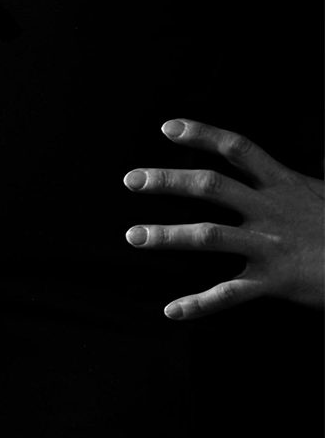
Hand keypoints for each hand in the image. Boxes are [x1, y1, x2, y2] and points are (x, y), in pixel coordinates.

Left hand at [123, 119, 324, 320]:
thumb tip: (259, 166)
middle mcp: (272, 209)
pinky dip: (199, 303)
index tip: (166, 128)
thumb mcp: (319, 194)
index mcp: (282, 184)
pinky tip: (172, 310)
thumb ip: (284, 182)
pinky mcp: (276, 281)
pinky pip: (230, 293)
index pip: (238, 149)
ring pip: (209, 236)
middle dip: (168, 181)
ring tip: (133, 236)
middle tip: (131, 180)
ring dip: (167, 236)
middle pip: (211, 186)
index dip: (202, 135)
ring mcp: (271, 245)